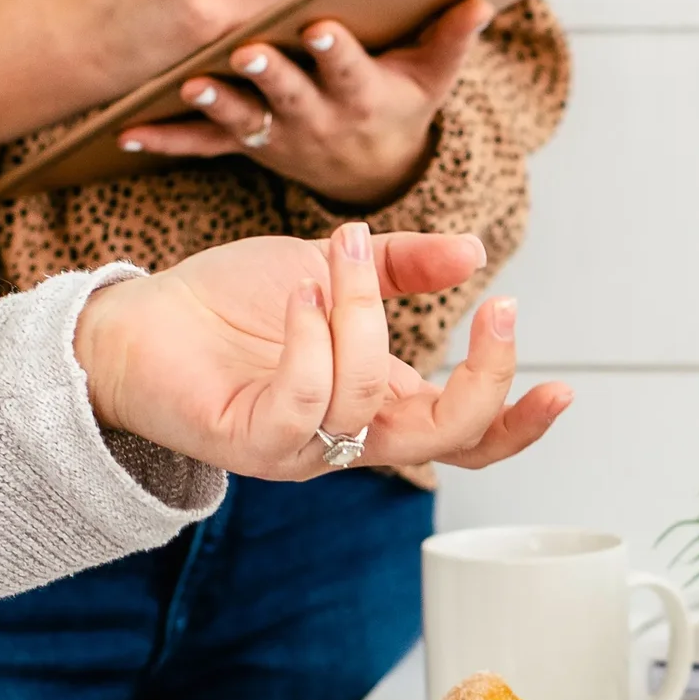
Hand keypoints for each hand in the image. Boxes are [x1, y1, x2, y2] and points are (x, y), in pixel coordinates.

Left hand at [73, 219, 571, 479]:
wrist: (135, 322)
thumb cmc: (228, 306)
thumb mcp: (333, 271)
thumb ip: (406, 267)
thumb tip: (476, 253)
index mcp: (378, 401)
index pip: (465, 438)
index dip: (517, 424)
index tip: (563, 386)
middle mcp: (347, 436)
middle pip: (446, 442)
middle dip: (484, 379)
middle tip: (496, 308)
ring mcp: (300, 447)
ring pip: (369, 399)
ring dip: (365, 313)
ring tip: (340, 253)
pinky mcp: (249, 442)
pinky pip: (304, 402)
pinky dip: (313, 339)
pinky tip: (304, 292)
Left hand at [118, 0, 495, 210]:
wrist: (366, 169)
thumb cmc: (399, 103)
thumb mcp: (433, 77)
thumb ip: (453, 37)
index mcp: (362, 96)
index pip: (350, 71)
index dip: (337, 52)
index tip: (324, 24)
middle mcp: (317, 120)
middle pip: (290, 94)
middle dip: (270, 72)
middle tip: (247, 49)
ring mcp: (276, 134)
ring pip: (243, 119)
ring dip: (215, 103)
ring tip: (188, 84)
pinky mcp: (245, 144)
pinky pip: (202, 145)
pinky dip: (166, 139)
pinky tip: (128, 133)